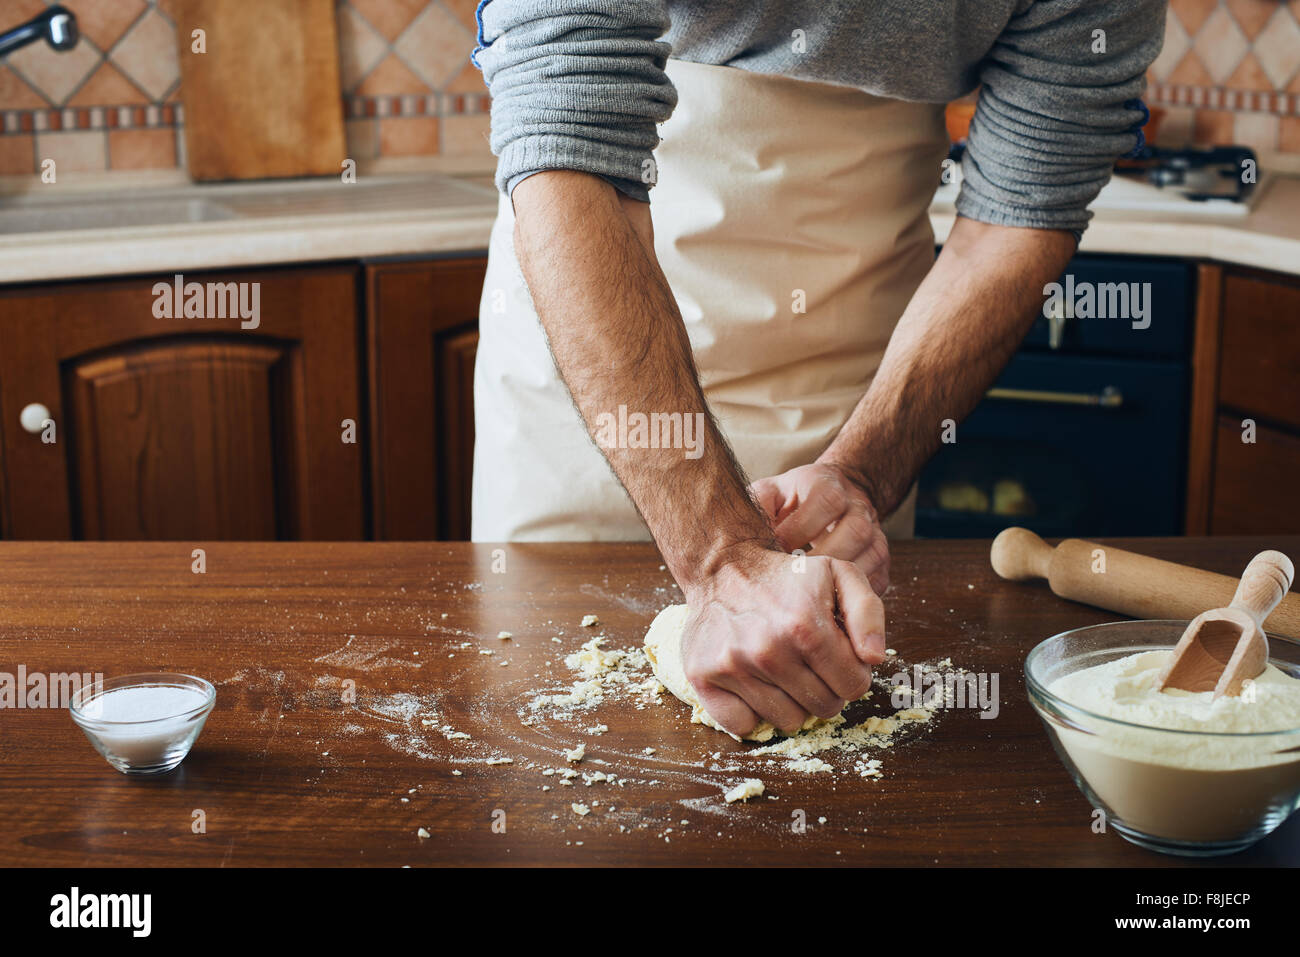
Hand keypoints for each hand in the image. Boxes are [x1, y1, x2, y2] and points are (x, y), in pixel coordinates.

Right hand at [680, 544, 885, 737]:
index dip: (852, 672)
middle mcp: (768, 651)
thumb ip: (868, 613)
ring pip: (788, 722)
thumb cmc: (786, 578)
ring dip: (791, 701)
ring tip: (781, 668)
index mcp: (806, 627)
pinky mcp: (704, 677)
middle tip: (808, 661)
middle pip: (824, 708)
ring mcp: (733, 667)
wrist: (723, 568)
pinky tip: (754, 682)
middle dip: (825, 688)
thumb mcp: (839, 576)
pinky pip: (744, 726)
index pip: (854, 686)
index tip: (836, 656)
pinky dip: (752, 711)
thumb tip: (873, 658)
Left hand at [750, 462, 890, 594]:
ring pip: (871, 558)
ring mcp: (876, 533)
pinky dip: (853, 597)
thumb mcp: (771, 493)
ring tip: (808, 596)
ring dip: (839, 580)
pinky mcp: (882, 562)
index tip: (775, 550)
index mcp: (829, 484)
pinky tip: (827, 604)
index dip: (800, 529)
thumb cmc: (790, 502)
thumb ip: (759, 505)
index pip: (827, 501)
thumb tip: (753, 532)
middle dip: (822, 559)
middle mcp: (858, 506)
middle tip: (791, 580)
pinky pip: (876, 582)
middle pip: (856, 531)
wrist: (831, 500)